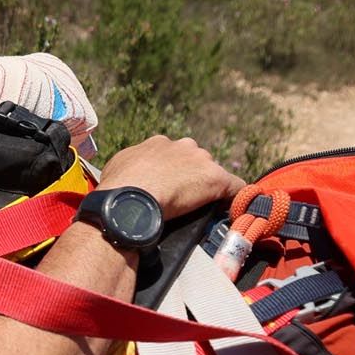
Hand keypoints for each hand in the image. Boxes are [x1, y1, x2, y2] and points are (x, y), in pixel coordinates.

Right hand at [97, 134, 243, 219]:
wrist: (131, 198)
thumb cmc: (118, 186)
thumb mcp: (118, 168)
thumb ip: (131, 167)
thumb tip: (129, 175)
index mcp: (158, 144)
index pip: (173, 154)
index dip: (173, 170)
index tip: (168, 185)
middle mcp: (183, 146)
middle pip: (196, 160)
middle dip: (192, 176)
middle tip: (183, 198)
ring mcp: (202, 161)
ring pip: (213, 173)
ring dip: (209, 187)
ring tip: (204, 208)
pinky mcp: (217, 179)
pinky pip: (235, 187)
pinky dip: (236, 197)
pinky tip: (236, 210)